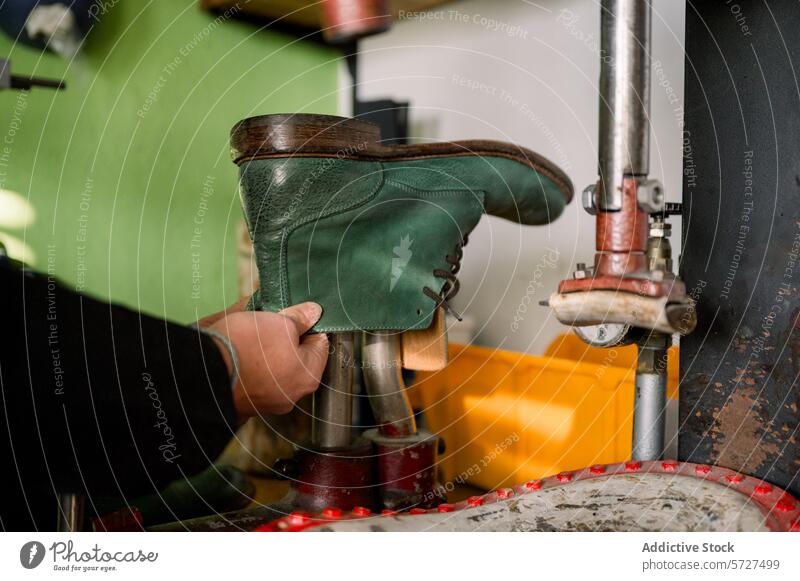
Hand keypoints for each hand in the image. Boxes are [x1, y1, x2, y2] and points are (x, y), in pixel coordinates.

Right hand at [207, 301, 328, 417]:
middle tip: (271, 321)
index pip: (320, 343)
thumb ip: (300, 318)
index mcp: (308, 376)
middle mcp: (291, 394)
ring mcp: (266, 401)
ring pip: (274, 366)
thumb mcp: (280, 322)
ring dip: (267, 348)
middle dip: (286, 337)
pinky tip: (240, 348)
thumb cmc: (247, 347)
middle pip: (296, 356)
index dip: (309, 325)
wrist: (204, 372)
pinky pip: (254, 376)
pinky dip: (250, 362)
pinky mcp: (245, 400)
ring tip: (252, 331)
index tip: (296, 314)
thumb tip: (313, 313)